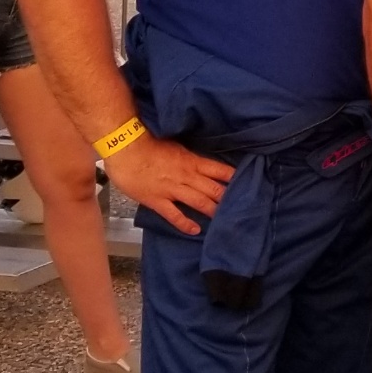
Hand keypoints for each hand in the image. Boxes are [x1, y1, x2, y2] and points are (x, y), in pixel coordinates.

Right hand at [102, 134, 234, 235]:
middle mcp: (186, 176)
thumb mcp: (175, 145)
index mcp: (192, 161)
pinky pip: (174, 215)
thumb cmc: (146, 142)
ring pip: (199, 202)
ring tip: (225, 219)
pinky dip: (185, 224)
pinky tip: (195, 230)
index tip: (247, 183)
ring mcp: (172, 189)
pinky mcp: (157, 200)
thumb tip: (198, 161)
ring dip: (213, 211)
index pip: (219, 170)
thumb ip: (188, 156)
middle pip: (214, 189)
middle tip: (242, 207)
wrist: (124, 147)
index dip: (233, 178)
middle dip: (228, 198)